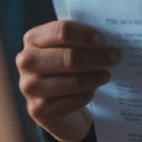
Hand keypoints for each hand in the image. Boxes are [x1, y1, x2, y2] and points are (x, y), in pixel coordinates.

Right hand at [15, 20, 120, 141]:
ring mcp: (29, 87)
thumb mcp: (69, 48)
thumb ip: (81, 40)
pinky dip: (87, 95)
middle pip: (69, 57)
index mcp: (33, 39)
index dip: (85, 36)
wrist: (55, 103)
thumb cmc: (65, 68)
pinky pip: (72, 101)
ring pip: (73, 81)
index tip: (102, 41)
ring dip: (95, 77)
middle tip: (115, 57)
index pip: (62, 31)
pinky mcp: (38, 110)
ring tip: (106, 75)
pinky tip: (91, 91)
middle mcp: (26, 61)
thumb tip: (110, 36)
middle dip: (97, 57)